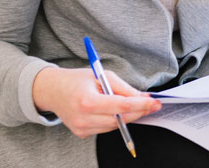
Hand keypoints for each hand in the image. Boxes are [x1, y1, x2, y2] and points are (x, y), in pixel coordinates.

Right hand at [32, 67, 160, 138]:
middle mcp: (84, 118)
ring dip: (128, 116)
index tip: (155, 102)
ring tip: (135, 104)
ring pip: (115, 126)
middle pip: (121, 119)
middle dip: (140, 112)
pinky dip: (114, 120)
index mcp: (88, 102)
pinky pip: (106, 128)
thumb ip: (123, 88)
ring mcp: (82, 129)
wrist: (53, 91)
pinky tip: (114, 110)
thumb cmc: (77, 80)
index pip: (122, 107)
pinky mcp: (82, 134)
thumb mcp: (102, 75)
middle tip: (153, 104)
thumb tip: (143, 97)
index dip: (142, 105)